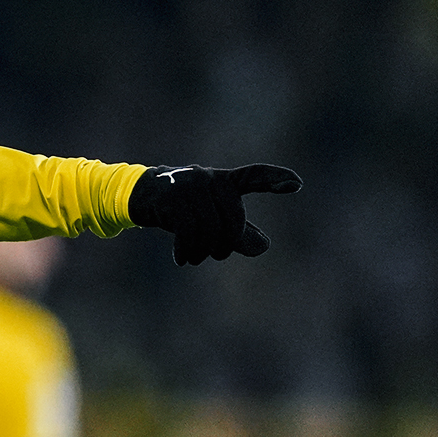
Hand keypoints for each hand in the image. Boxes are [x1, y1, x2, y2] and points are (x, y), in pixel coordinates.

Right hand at [128, 164, 302, 264]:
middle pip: (233, 220)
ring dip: (204, 252)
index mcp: (225, 181)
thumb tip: (263, 247)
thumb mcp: (211, 220)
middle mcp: (210, 178)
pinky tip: (182, 260)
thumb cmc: (182, 208)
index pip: (254, 176)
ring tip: (195, 258)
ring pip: (210, 229)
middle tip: (216, 255)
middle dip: (227, 244)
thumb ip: (239, 234)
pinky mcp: (171, 198)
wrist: (140, 195)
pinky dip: (187, 251)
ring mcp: (190, 186)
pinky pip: (189, 231)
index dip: (275, 179)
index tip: (297, 184)